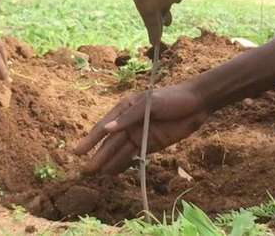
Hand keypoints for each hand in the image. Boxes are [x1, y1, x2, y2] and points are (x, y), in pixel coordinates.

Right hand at [73, 84, 208, 174]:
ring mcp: (140, 134)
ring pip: (121, 151)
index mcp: (125, 108)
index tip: (77, 152)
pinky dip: (124, 164)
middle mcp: (129, 122)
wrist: (197, 103)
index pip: (104, 126)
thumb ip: (129, 117)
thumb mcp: (150, 104)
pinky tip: (113, 172)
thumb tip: (107, 129)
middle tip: (86, 171)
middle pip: (111, 142)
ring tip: (97, 175)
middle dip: (98, 156)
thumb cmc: (172, 98)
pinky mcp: (151, 144)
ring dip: (109, 162)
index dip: (90, 139)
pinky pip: (135, 155)